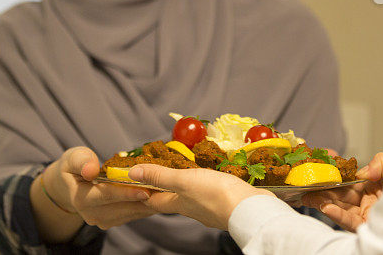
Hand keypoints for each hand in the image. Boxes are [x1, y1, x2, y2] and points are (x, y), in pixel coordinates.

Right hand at [41, 147, 155, 230]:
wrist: (71, 183)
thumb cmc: (75, 165)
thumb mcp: (74, 157)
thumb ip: (82, 161)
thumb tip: (90, 170)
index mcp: (81, 199)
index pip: (107, 195)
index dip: (126, 192)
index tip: (145, 189)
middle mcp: (92, 214)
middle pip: (123, 206)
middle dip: (143, 198)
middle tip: (164, 188)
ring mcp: (103, 220)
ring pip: (131, 212)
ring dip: (148, 203)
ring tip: (166, 190)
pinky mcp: (113, 221)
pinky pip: (133, 213)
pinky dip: (146, 204)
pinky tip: (159, 194)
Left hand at [128, 164, 269, 229]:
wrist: (250, 209)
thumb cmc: (216, 195)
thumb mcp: (184, 180)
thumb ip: (160, 176)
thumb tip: (133, 174)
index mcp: (179, 204)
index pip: (155, 200)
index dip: (143, 193)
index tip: (134, 184)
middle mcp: (193, 209)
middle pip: (173, 200)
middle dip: (164, 190)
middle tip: (157, 177)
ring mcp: (210, 208)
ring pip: (192, 197)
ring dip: (186, 187)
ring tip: (184, 175)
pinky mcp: (226, 203)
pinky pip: (211, 194)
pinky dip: (206, 187)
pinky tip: (212, 181)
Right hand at [301, 152, 382, 231]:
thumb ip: (380, 162)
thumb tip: (363, 172)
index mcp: (373, 186)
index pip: (348, 180)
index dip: (333, 175)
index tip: (318, 169)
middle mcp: (368, 201)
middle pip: (340, 195)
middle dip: (322, 190)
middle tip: (305, 186)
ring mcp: (367, 216)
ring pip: (340, 208)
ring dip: (324, 202)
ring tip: (310, 196)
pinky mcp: (368, 229)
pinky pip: (349, 222)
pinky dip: (337, 215)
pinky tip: (326, 208)